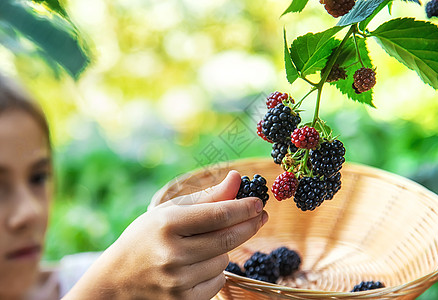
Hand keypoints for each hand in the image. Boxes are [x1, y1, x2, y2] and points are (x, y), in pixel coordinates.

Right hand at [63, 170, 267, 299]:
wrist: (116, 282)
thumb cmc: (145, 238)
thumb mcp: (169, 212)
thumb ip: (206, 197)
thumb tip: (237, 178)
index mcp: (166, 226)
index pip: (217, 215)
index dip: (243, 208)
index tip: (259, 202)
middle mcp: (172, 255)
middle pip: (227, 239)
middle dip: (249, 225)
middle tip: (260, 216)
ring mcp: (178, 282)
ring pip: (223, 261)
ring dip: (223, 250)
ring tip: (204, 245)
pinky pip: (217, 283)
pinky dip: (215, 271)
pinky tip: (199, 265)